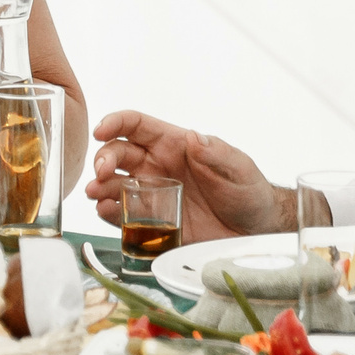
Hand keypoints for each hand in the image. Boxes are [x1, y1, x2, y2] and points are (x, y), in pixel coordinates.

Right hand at [87, 110, 292, 241]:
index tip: (101, 131)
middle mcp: (156, 166)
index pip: (135, 125)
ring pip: (114, 184)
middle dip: (103, 159)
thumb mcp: (240, 168)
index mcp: (172, 145)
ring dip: (99, 186)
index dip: (114, 123)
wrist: (257, 230)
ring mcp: (152, 194)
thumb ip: (217, 152)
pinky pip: (124, 215)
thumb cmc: (249, 192)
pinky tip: (106, 211)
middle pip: (117, 153)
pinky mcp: (153, 221)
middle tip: (102, 171)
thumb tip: (195, 137)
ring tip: (96, 193)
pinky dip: (109, 213)